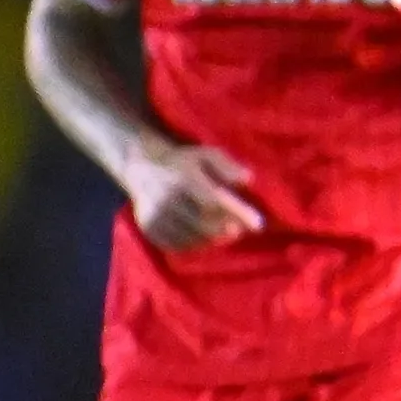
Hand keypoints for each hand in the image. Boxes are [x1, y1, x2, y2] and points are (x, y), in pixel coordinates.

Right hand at [119, 139, 264, 251]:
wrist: (142, 168)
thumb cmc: (183, 162)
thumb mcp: (206, 155)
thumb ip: (227, 165)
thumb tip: (247, 179)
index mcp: (183, 177)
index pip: (214, 201)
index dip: (238, 214)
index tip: (258, 224)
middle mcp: (166, 198)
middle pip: (203, 224)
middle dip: (225, 230)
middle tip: (237, 230)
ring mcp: (155, 215)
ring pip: (191, 238)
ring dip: (211, 239)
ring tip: (219, 232)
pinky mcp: (149, 228)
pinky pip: (176, 246)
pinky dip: (193, 245)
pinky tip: (200, 236)